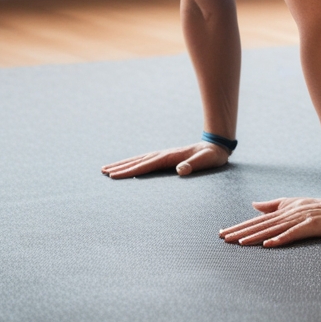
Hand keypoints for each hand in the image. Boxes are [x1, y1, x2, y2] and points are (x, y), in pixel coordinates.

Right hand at [101, 142, 229, 178]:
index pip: (147, 165)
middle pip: (138, 160)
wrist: (217, 145)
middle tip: (103, 172)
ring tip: (108, 169)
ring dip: (124, 164)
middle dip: (121, 167)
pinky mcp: (167, 157)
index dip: (131, 171)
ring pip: (140, 159)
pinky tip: (127, 167)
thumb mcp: (206, 161)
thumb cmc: (212, 156)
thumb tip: (181, 170)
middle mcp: (164, 154)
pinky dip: (134, 163)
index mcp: (171, 157)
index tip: (115, 176)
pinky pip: (145, 160)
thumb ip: (194, 165)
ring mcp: (165, 154)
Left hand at [219, 196, 320, 246]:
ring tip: (240, 243)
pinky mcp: (310, 226)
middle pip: (261, 225)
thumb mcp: (293, 203)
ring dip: (256, 236)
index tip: (222, 233)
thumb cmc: (318, 207)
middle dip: (241, 232)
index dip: (239, 227)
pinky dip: (280, 239)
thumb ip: (273, 205)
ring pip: (272, 229)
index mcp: (282, 211)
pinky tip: (268, 244)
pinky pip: (293, 234)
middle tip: (223, 239)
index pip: (257, 220)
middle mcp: (287, 215)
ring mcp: (298, 220)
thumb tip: (254, 205)